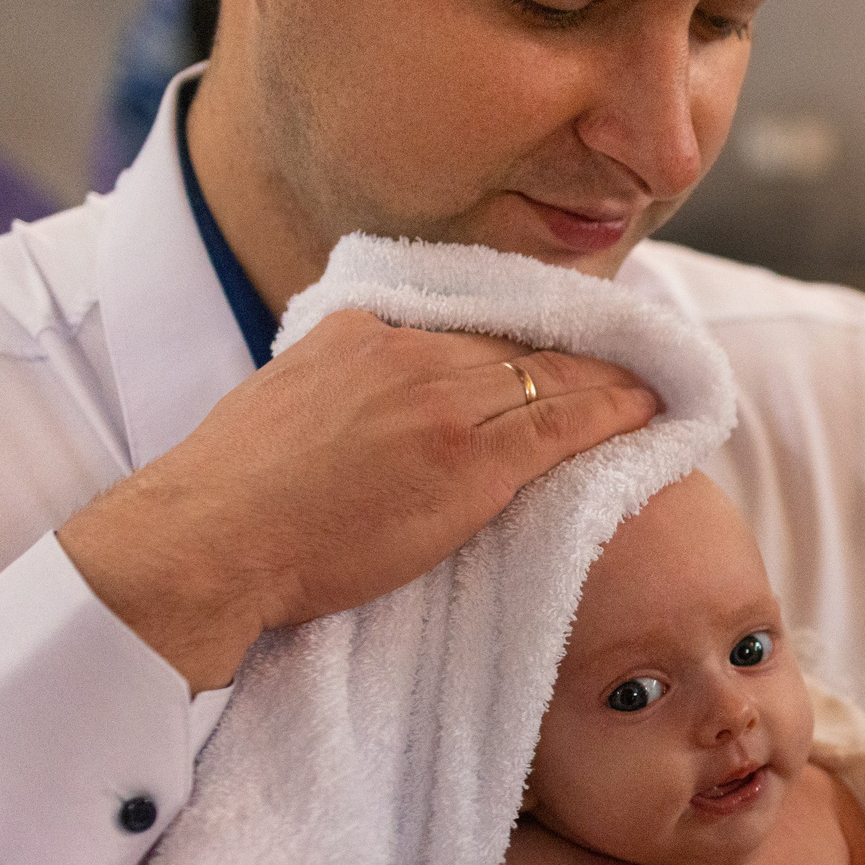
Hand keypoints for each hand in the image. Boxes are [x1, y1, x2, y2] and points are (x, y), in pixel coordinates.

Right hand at [58, 309, 661, 690]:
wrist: (206, 542)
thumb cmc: (234, 501)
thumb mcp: (286, 407)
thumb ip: (343, 392)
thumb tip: (374, 412)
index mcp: (360, 333)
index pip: (470, 322)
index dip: (530, 333)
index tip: (571, 337)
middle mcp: (407, 351)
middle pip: (519, 340)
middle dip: (582, 347)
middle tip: (636, 353)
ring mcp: (442, 401)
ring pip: (552, 374)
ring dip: (613, 378)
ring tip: (659, 382)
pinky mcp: (469, 459)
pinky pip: (563, 422)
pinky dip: (615, 411)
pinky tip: (651, 411)